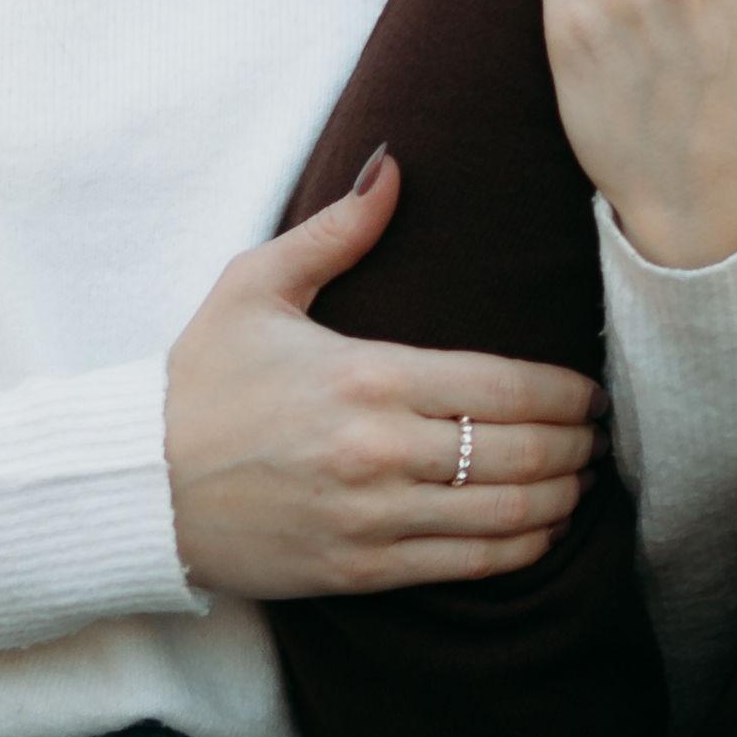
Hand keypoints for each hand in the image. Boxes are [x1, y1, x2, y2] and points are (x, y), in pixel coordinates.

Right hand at [165, 151, 601, 602]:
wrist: (135, 486)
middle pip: (520, 450)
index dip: (567, 393)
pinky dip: (520, 548)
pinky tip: (543, 531)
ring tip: (582, 482)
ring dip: (562, 499)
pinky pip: (466, 565)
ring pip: (506, 513)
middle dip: (577, 445)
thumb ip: (338, 230)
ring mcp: (372, 517)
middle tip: (600, 436)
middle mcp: (381, 450)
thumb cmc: (199, 382)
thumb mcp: (255, 285)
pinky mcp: (359, 571)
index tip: (593, 392)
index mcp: (368, 374)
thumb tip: (394, 165)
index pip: (505, 385)